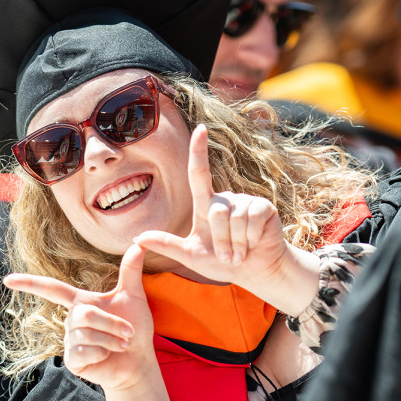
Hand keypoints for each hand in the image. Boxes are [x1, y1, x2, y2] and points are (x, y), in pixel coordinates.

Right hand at [3, 244, 154, 392]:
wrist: (138, 361)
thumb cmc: (133, 329)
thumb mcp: (134, 296)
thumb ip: (131, 270)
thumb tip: (138, 243)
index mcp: (80, 303)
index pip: (51, 289)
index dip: (30, 283)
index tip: (7, 280)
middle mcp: (71, 321)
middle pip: (83, 313)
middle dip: (111, 322)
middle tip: (128, 332)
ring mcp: (70, 342)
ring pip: (86, 333)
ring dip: (111, 339)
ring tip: (122, 344)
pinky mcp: (73, 361)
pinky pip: (84, 352)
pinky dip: (103, 353)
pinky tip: (107, 356)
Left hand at [135, 124, 319, 315]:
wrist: (255, 271)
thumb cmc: (223, 264)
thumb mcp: (191, 256)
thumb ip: (167, 245)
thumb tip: (137, 238)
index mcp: (206, 205)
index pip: (199, 173)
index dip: (199, 151)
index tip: (200, 129)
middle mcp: (225, 199)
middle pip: (216, 211)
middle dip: (221, 241)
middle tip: (228, 257)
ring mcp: (246, 201)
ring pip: (234, 218)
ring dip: (237, 244)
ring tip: (240, 253)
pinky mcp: (263, 207)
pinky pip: (252, 219)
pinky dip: (251, 239)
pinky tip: (254, 244)